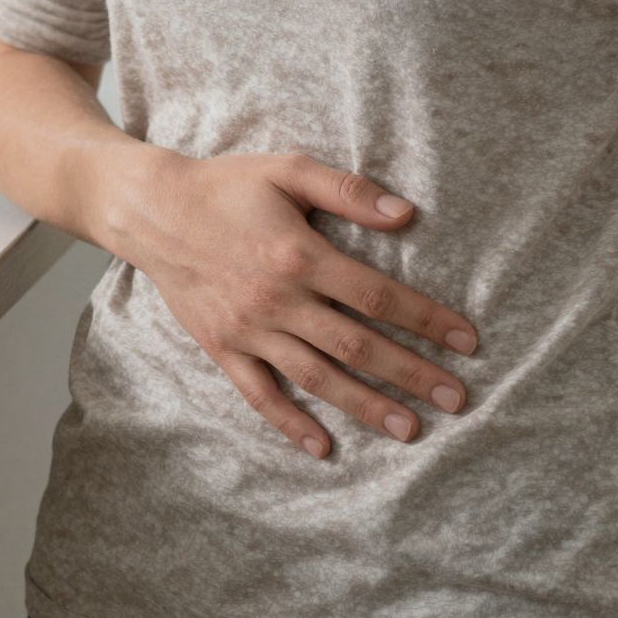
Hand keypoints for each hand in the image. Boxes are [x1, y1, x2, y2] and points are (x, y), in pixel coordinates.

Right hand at [129, 149, 478, 457]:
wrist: (152, 210)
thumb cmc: (226, 185)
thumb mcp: (288, 169)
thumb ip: (348, 190)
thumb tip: (407, 214)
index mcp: (300, 254)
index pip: (378, 296)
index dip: (427, 320)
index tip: (466, 342)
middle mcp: (278, 300)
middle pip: (357, 346)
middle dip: (411, 374)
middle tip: (457, 399)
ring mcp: (249, 330)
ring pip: (317, 377)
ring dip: (366, 406)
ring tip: (409, 429)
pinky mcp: (222, 348)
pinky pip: (260, 394)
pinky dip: (291, 424)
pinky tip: (324, 448)